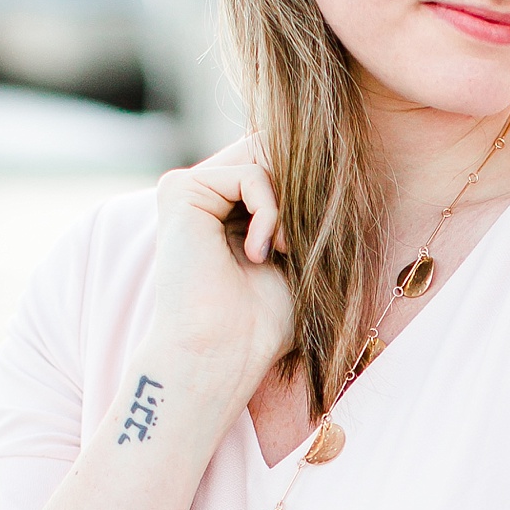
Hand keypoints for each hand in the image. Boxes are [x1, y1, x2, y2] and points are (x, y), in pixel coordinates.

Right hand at [147, 136, 295, 413]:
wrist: (224, 351)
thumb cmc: (263, 323)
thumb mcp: (298, 255)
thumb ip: (303, 209)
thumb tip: (330, 161)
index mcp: (229, 212)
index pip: (281, 171)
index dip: (310, 195)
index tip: (314, 239)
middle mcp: (206, 197)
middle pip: (275, 158)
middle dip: (301, 200)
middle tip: (293, 249)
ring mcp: (191, 191)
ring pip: (266, 164)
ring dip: (288, 213)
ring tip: (279, 254)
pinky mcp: (179, 189)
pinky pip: (251, 174)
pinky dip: (270, 213)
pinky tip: (259, 253)